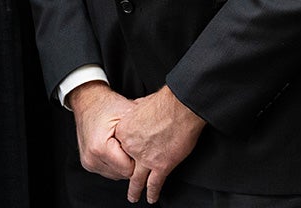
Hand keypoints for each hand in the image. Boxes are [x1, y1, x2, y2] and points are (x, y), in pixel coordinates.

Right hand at [68, 81, 135, 179]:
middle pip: (124, 174)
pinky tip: (116, 148)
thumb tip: (158, 149)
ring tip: (123, 144)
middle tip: (132, 143)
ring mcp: (89, 162)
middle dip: (131, 161)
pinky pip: (110, 171)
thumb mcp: (128, 114)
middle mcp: (91, 158)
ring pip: (117, 175)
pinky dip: (116, 162)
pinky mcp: (89, 163)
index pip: (130, 170)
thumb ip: (142, 134)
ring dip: (123, 163)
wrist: (87, 100)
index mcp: (100, 148)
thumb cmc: (106, 105)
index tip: (140, 146)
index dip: (138, 158)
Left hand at [113, 86, 205, 203]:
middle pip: (126, 165)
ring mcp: (145, 158)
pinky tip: (152, 198)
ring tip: (133, 197)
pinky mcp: (161, 165)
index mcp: (124, 131)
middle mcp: (131, 147)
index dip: (125, 155)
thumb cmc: (163, 103)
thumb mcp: (140, 105)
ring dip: (135, 190)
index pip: (121, 149)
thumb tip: (137, 113)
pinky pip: (155, 183)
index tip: (127, 158)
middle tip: (125, 182)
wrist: (179, 107)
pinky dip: (153, 192)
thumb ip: (134, 114)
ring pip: (137, 179)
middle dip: (126, 174)